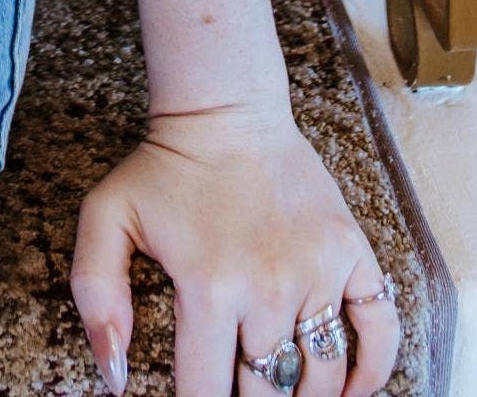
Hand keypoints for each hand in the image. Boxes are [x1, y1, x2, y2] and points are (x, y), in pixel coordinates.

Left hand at [69, 98, 401, 394]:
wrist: (226, 108)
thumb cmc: (163, 167)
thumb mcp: (106, 217)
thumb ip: (96, 296)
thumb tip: (115, 378)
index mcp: (210, 288)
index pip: (208, 393)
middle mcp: (269, 288)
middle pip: (267, 391)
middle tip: (238, 389)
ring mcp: (317, 271)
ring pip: (322, 375)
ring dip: (303, 396)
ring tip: (282, 392)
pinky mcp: (352, 253)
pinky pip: (380, 329)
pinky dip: (373, 372)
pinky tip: (350, 389)